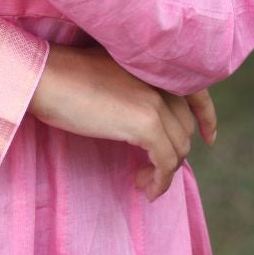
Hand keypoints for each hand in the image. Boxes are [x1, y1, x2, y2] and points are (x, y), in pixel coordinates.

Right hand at [29, 44, 218, 201]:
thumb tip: (144, 123)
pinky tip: (144, 188)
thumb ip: (134, 90)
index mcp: (153, 66)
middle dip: (173, 153)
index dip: (206, 116)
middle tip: (148, 170)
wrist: (44, 77)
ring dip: (164, 171)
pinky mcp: (146, 123)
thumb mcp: (110, 78)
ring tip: (142, 180)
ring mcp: (156, 100)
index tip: (209, 137)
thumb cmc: (64, 78)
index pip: (197, 91)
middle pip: (184, 127)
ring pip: (179, 147)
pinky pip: (166, 161)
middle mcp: (160, 80)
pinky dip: (160, 181)